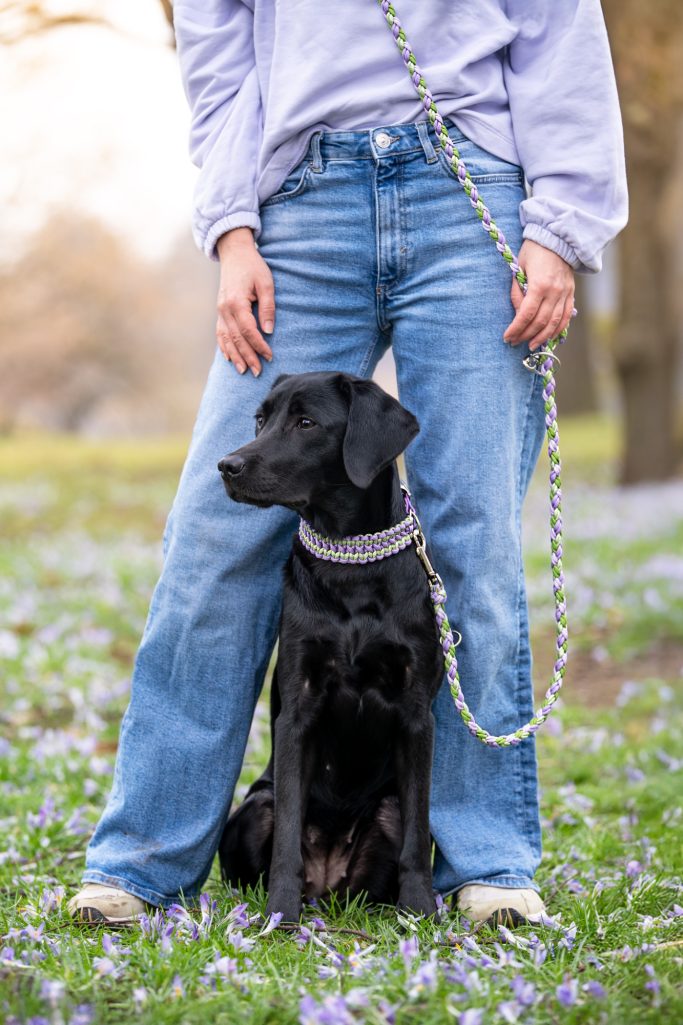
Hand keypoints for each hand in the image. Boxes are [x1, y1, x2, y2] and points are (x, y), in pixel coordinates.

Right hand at [216, 227, 274, 375]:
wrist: (234, 253)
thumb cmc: (253, 266)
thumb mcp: (266, 283)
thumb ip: (267, 307)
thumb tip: (269, 330)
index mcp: (237, 302)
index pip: (249, 330)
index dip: (259, 345)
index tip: (269, 356)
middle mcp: (225, 309)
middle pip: (237, 339)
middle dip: (248, 357)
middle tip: (258, 372)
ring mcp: (220, 311)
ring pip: (226, 339)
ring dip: (235, 356)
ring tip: (243, 371)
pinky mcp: (220, 311)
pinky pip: (220, 333)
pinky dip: (224, 347)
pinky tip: (230, 358)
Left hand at [504, 239, 574, 351]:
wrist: (558, 238)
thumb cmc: (534, 251)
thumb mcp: (519, 267)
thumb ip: (517, 291)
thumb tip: (517, 314)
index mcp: (540, 284)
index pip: (526, 314)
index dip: (516, 328)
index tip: (507, 337)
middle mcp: (555, 291)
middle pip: (540, 321)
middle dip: (526, 335)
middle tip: (515, 342)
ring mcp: (565, 293)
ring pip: (555, 323)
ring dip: (542, 337)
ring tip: (531, 345)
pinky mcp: (571, 294)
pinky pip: (566, 316)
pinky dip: (558, 329)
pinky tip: (548, 337)